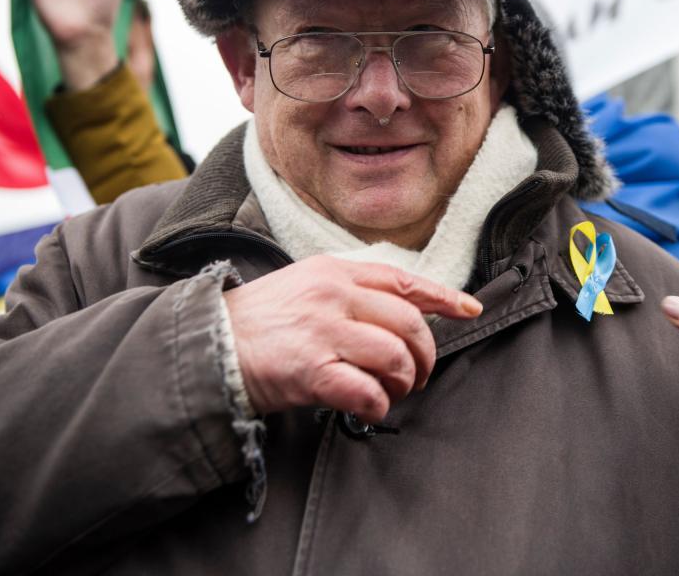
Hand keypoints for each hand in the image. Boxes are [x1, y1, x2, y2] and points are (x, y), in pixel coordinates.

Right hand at [225, 257, 482, 422]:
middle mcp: (333, 296)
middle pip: (408, 323)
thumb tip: (399, 313)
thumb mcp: (304, 286)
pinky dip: (378, 405)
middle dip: (425, 354)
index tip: (470, 309)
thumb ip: (348, 292)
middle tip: (417, 375)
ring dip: (403, 381)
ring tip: (393, 391)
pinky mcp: (312, 370)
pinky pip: (367, 391)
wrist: (208, 345)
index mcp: (334, 272)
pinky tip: (370, 408)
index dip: (443, 297)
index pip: (402, 280)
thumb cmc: (259, 322)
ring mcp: (323, 332)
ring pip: (395, 356)